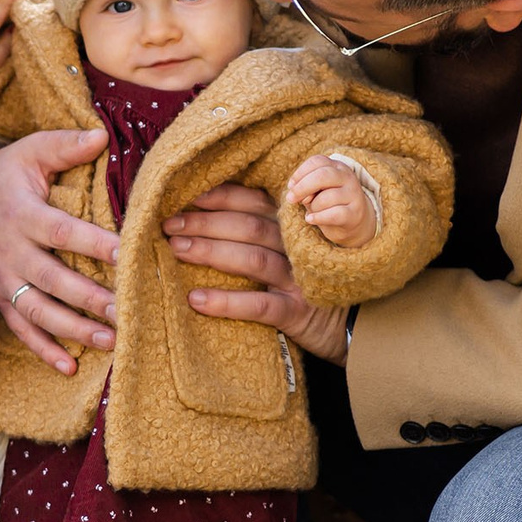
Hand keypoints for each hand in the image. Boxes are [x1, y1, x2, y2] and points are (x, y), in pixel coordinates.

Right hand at [0, 129, 121, 375]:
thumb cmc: (4, 176)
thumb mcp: (29, 152)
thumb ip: (65, 145)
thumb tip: (102, 135)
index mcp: (23, 215)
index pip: (62, 232)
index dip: (94, 244)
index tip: (128, 254)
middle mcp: (10, 252)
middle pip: (53, 280)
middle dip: (90, 297)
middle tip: (127, 309)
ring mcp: (2, 280)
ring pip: (39, 311)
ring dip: (74, 329)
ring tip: (112, 340)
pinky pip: (20, 329)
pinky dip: (43, 350)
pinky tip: (70, 366)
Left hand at [164, 184, 349, 364]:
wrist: (352, 326)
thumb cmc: (308, 282)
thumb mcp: (293, 249)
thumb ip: (262, 231)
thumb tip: (204, 215)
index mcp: (291, 228)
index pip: (254, 201)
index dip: (220, 197)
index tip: (185, 196)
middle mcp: (296, 248)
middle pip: (248, 226)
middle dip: (204, 223)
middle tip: (169, 225)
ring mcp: (299, 280)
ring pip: (252, 259)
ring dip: (211, 251)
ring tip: (176, 250)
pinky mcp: (298, 312)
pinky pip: (260, 305)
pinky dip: (226, 302)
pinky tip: (195, 299)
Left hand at [286, 155, 372, 249]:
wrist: (353, 220)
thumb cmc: (328, 203)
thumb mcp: (315, 192)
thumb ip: (306, 189)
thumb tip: (300, 195)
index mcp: (337, 166)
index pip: (317, 161)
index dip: (300, 173)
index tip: (291, 186)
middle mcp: (347, 177)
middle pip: (322, 176)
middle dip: (302, 188)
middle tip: (290, 199)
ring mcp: (353, 194)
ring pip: (326, 198)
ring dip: (313, 207)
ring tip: (313, 212)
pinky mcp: (355, 213)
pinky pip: (333, 214)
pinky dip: (318, 217)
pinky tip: (310, 219)